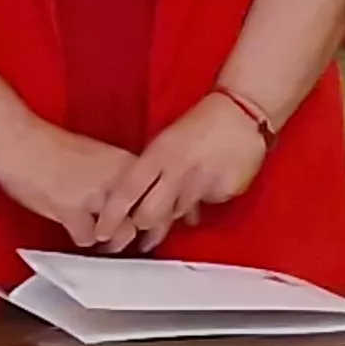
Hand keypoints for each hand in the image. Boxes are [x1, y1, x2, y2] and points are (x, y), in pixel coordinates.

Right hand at [0, 124, 150, 250]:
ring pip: (124, 234)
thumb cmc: (53, 148)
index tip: (157, 223)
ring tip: (107, 241)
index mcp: (129, 163)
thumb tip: (132, 197)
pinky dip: (82, 239)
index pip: (161, 195)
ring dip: (114, 242)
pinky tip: (78, 233)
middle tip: (140, 242)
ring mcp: (97, 196)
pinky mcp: (71, 211)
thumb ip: (118, 177)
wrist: (20, 144)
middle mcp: (119, 179)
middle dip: (144, 234)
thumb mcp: (100, 157)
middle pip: (148, 218)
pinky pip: (87, 238)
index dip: (160, 214)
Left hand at [94, 102, 271, 249]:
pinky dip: (207, 197)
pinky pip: (209, 204)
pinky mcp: (228, 189)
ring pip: (179, 213)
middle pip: (150, 215)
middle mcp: (180, 170)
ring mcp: (205, 181)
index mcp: (159, 155)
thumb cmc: (199, 124)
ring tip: (189, 184)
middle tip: (146, 221)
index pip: (127, 192)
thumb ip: (150, 172)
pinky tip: (212, 178)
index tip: (102, 233)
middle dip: (145, 222)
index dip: (112, 216)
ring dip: (178, 207)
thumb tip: (135, 202)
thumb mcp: (164, 142)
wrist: (243, 112)